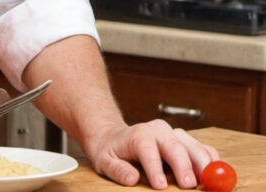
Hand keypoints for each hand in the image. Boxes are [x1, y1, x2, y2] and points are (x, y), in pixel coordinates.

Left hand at [85, 119, 219, 188]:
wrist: (115, 137)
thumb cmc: (110, 152)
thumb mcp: (104, 161)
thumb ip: (117, 170)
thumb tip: (131, 178)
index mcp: (139, 134)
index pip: (147, 148)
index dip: (154, 167)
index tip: (160, 186)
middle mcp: (159, 131)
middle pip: (176, 146)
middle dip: (184, 166)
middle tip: (189, 186)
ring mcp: (176, 135)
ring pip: (194, 146)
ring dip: (204, 165)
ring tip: (206, 183)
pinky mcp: (187, 142)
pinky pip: (205, 150)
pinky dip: (212, 163)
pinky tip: (212, 176)